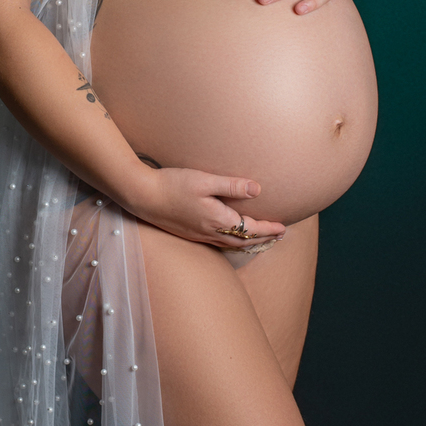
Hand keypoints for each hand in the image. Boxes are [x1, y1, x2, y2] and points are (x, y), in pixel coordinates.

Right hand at [126, 167, 285, 250]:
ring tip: (260, 239)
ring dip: (248, 243)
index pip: (250, 229)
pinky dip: (232, 242)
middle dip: (263, 239)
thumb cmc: (172, 184)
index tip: (283, 227)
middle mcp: (210, 233)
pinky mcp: (190, 234)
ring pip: (231, 245)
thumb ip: (231, 186)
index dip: (268, 229)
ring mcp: (199, 235)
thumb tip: (257, 190)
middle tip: (278, 236)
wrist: (142, 196)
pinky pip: (218, 243)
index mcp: (218, 220)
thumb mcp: (204, 180)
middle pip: (243, 241)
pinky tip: (231, 236)